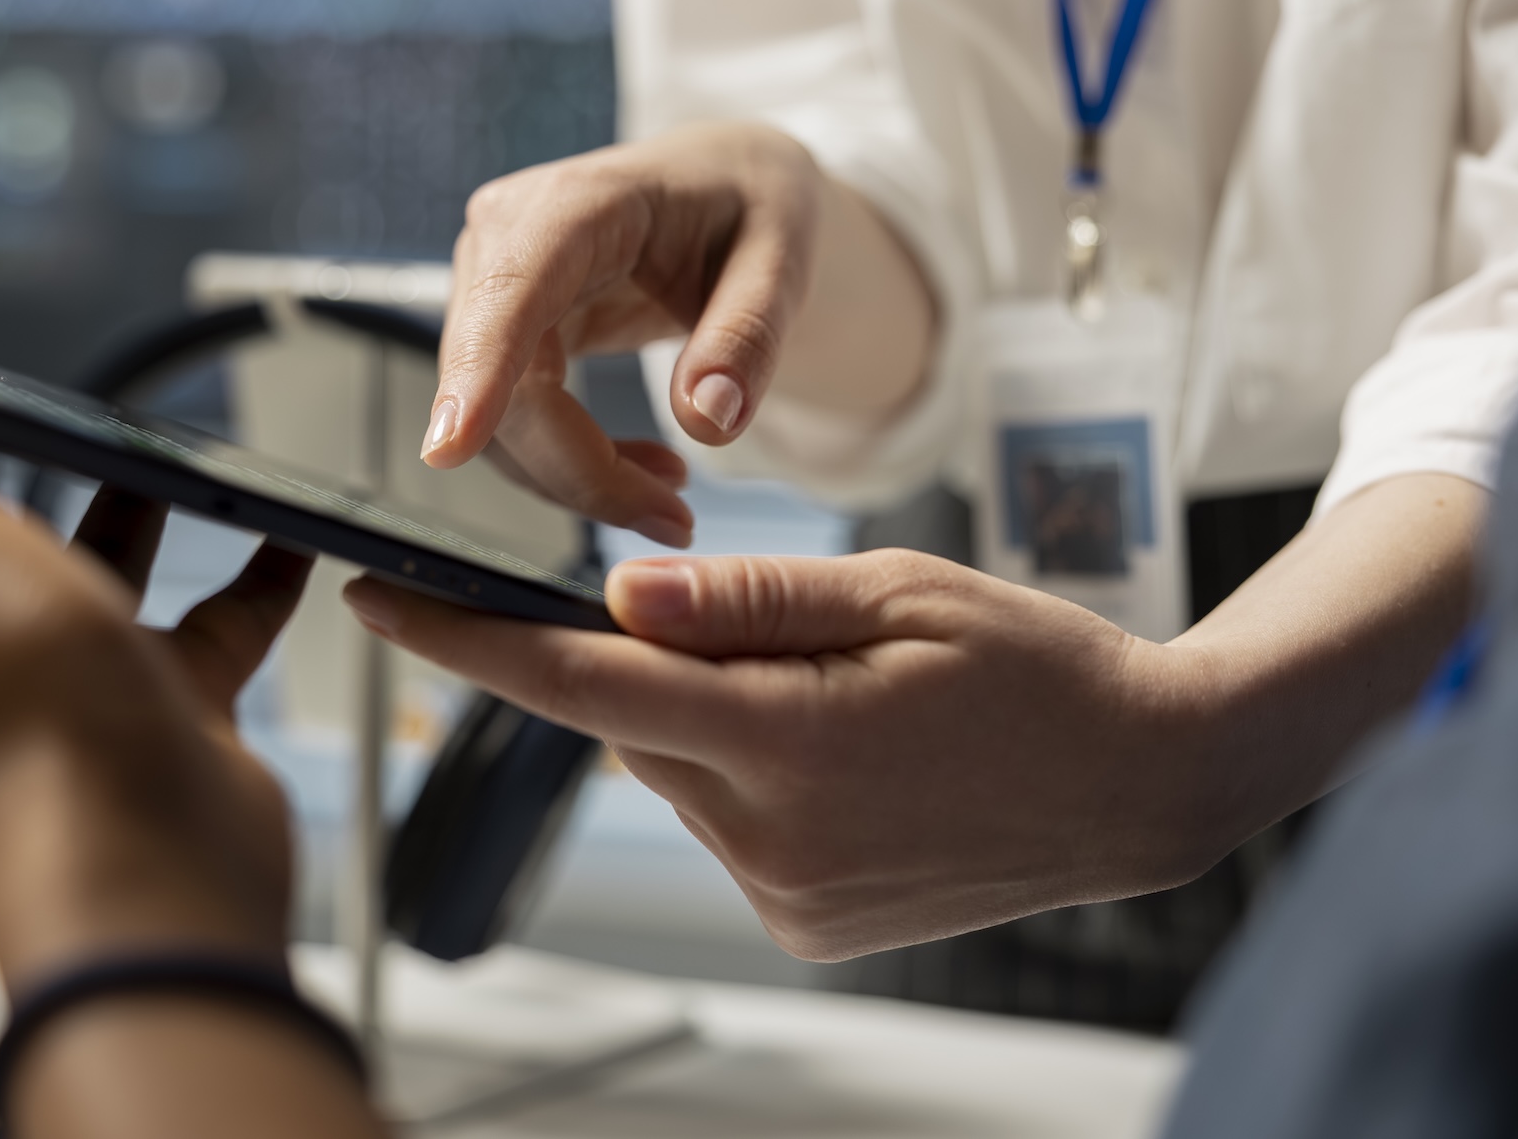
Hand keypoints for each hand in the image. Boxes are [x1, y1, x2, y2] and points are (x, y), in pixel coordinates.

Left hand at [0, 221, 308, 982]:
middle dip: (4, 437)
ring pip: (97, 555)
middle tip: (41, 363)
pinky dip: (253, 564)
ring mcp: (70, 660)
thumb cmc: (2, 697)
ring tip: (169, 434)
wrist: (138, 842)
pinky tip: (285, 525)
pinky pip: (216, 611)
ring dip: (129, 493)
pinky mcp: (164, 692)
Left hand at [345, 550, 1229, 959]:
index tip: (375, 599)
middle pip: (631, 722)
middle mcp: (768, 836)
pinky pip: (725, 821)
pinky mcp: (802, 924)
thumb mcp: (899, 592)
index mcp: (786, 739)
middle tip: (749, 618)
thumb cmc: (1035, 668)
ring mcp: (785, 894)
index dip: (465, 641)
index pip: (579, 684)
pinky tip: (841, 754)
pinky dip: (747, 772)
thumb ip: (748, 596)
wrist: (1142, 785)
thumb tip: (617, 592)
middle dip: (646, 658)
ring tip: (830, 692)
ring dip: (710, 717)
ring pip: (677, 770)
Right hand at [423, 121, 931, 544]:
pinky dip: (574, 464)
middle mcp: (509, 237)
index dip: (479, 372)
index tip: (449, 449)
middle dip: (580, 472)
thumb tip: (706, 421)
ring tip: (673, 497)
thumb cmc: (751, 204)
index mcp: (579, 201)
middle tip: (675, 522)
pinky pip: (514, 421)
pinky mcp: (502, 329)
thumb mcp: (784, 257)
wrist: (726, 186)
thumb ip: (749, 334)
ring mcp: (494, 285)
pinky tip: (645, 470)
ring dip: (579, 478)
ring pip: (499, 421)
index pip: (511, 292)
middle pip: (505, 384)